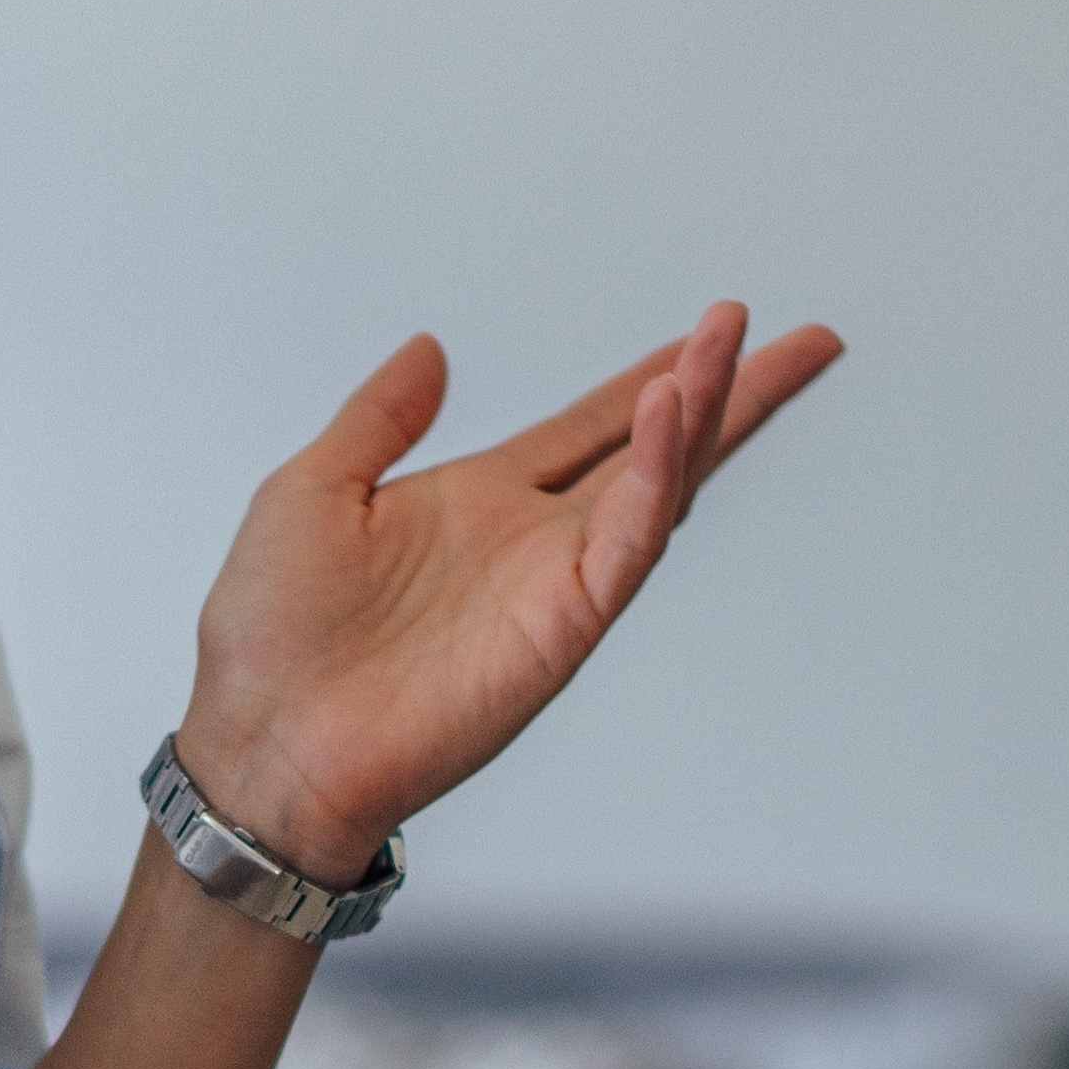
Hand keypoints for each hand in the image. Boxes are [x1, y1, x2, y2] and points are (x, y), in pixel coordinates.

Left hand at [172, 304, 842, 878]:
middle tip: (804, 340)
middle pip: (656, 448)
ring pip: (655, 484)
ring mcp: (554, 584)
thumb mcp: (313, 489)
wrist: (264, 740)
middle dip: (728, 392)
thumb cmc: (273, 638)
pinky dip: (655, 476)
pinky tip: (669, 412)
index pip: (593, 424)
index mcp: (478, 502)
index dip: (658, 376)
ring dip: (699, 413)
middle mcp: (532, 539)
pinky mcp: (561, 626)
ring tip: (730, 345)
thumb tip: (427, 350)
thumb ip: (379, 418)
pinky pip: (625, 540)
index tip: (717, 328)